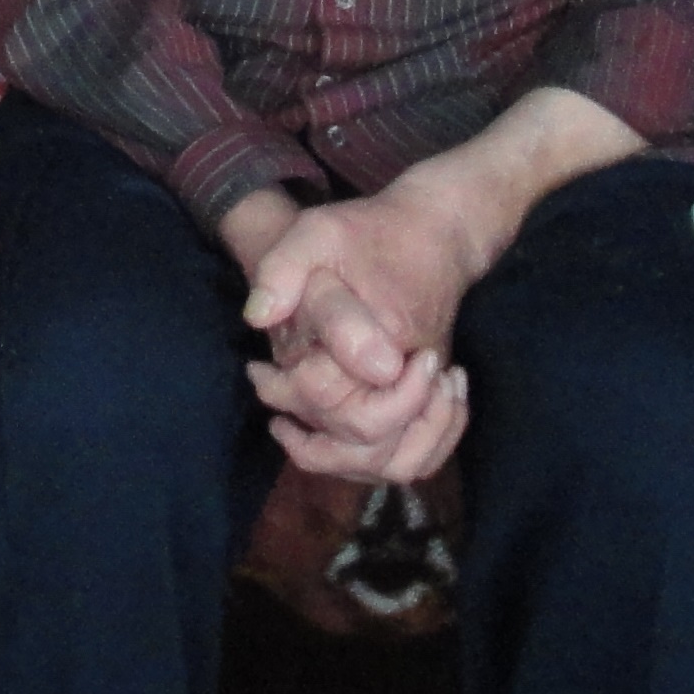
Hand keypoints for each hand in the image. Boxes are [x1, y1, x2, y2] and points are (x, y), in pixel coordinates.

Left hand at [225, 183, 487, 484]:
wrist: (436, 233)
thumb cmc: (369, 231)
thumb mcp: (316, 231)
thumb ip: (283, 270)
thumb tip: (257, 317)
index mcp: (387, 335)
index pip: (341, 400)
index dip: (293, 393)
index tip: (260, 371)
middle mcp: (415, 373)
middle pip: (370, 443)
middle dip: (314, 435)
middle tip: (272, 401)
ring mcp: (429, 390)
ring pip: (399, 462)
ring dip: (341, 458)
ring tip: (291, 431)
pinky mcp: (431, 398)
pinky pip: (414, 455)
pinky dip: (373, 460)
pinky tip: (324, 436)